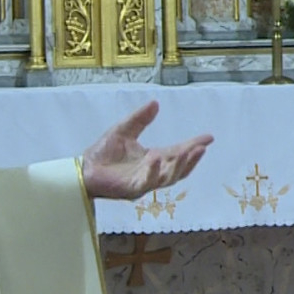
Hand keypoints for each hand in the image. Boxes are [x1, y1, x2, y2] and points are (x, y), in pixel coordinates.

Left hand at [81, 101, 211, 200]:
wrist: (84, 168)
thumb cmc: (103, 152)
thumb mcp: (123, 130)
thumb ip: (140, 119)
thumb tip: (156, 103)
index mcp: (154, 159)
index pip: (178, 152)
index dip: (193, 146)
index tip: (209, 137)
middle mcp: (153, 172)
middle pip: (178, 168)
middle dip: (192, 159)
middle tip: (202, 147)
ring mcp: (144, 182)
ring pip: (168, 178)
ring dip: (179, 166)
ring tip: (188, 152)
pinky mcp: (131, 189)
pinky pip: (146, 182)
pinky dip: (153, 170)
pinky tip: (156, 157)